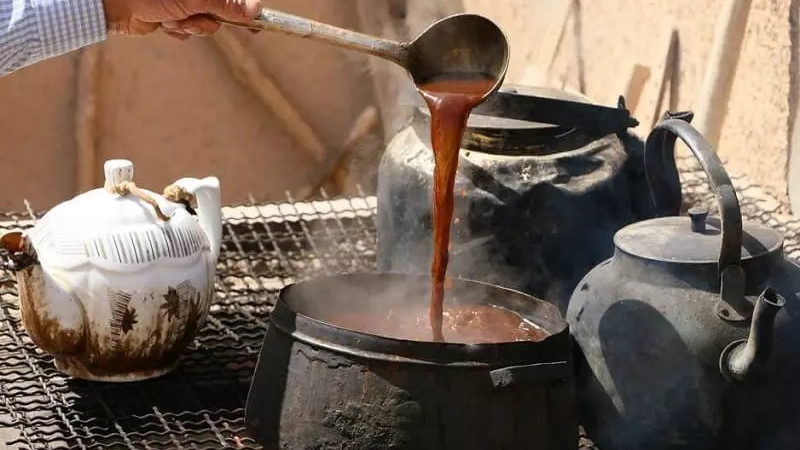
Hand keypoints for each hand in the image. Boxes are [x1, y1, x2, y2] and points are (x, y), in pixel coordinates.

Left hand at [103, 0, 262, 38]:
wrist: (114, 2)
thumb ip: (227, 4)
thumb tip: (255, 10)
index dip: (246, 9)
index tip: (257, 25)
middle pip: (221, 12)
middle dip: (206, 19)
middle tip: (191, 15)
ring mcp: (184, 2)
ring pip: (204, 24)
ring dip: (189, 26)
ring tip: (169, 16)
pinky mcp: (172, 15)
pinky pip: (187, 30)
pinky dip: (176, 30)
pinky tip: (161, 22)